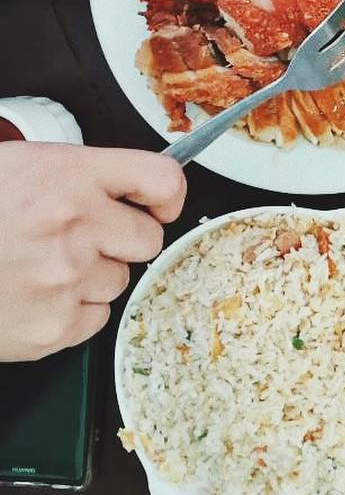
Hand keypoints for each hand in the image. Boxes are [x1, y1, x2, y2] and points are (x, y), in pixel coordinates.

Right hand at [0, 142, 185, 361]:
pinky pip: (94, 320)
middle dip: (122, 240)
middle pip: (148, 240)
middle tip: (82, 237)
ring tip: (41, 264)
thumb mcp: (28, 166)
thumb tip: (138, 188)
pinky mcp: (51, 328)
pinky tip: (34, 294)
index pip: (161, 180)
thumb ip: (87, 176)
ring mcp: (64, 280)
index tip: (160, 205)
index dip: (168, 195)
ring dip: (91, 275)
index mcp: (71, 176)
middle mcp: (75, 226)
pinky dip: (71, 312)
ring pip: (118, 281)